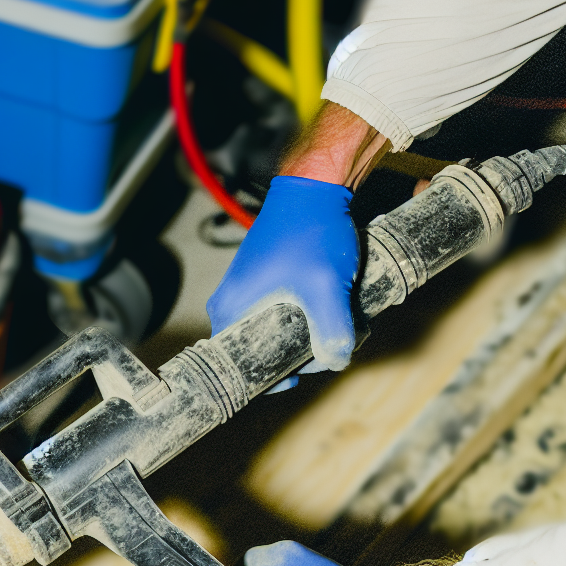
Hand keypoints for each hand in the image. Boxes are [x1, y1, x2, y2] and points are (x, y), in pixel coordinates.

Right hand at [206, 176, 358, 390]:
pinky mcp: (263, 282)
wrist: (314, 189)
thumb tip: (335, 361)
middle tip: (330, 339)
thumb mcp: (325, 287)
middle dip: (301, 351)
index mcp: (230, 311)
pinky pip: (283, 312)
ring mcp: (246, 292)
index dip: (276, 377)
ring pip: (279, 332)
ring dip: (308, 331)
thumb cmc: (309, 233)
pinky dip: (307, 313)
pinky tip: (329, 302)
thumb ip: (332, 332)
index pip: (243, 367)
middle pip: (264, 351)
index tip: (304, 371)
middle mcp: (230, 305)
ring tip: (335, 315)